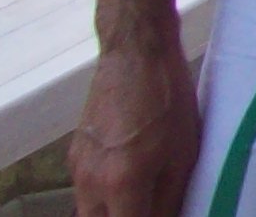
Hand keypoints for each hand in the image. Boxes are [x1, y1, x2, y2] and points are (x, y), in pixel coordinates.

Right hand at [71, 36, 199, 216]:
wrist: (135, 55)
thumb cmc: (168, 100)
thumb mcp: (183, 153)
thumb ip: (169, 198)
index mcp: (122, 184)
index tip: (162, 216)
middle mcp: (91, 182)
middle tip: (147, 208)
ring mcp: (77, 169)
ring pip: (88, 212)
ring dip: (112, 212)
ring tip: (139, 198)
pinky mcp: (72, 156)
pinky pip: (85, 190)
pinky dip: (103, 195)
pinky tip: (127, 178)